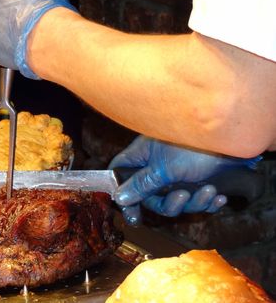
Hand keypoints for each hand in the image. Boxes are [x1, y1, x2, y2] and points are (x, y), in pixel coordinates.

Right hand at [108, 136, 260, 225]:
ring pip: (176, 200)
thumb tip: (119, 198)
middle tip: (181, 198)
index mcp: (142, 155)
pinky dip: (207, 200)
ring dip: (194, 201)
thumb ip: (141, 184)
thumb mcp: (164, 169)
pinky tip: (218, 195)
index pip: (121, 174)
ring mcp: (178, 173)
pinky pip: (195, 200)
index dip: (123, 194)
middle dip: (169, 203)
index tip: (133, 215)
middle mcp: (157, 165)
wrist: (235, 139)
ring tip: (209, 190)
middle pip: (151, 196)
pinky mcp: (198, 180)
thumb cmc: (195, 147)